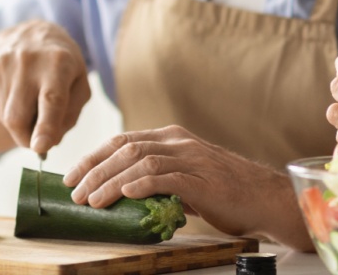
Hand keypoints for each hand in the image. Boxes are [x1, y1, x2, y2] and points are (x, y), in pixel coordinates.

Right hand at [0, 20, 89, 155]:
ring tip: (31, 101)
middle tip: (39, 140)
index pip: (51, 99)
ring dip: (21, 122)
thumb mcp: (80, 83)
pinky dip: (8, 111)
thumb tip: (49, 142)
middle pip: (18, 117)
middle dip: (27, 138)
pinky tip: (17, 93)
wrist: (31, 32)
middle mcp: (27, 61)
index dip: (46, 126)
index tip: (41, 147)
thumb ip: (70, 115)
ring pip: (6, 117)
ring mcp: (1, 65)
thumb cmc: (62, 65)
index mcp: (58, 63)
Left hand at [62, 125, 312, 250]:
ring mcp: (191, 158)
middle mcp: (179, 142)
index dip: (93, 156)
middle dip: (94, 169)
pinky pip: (165, 177)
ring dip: (110, 180)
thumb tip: (122, 192)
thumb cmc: (226, 193)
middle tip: (74, 191)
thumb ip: (158, 178)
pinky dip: (141, 184)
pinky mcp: (202, 178)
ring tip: (91, 199)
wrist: (265, 199)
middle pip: (125, 148)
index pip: (123, 140)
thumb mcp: (185, 179)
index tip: (72, 175)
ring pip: (139, 161)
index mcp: (172, 138)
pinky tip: (124, 194)